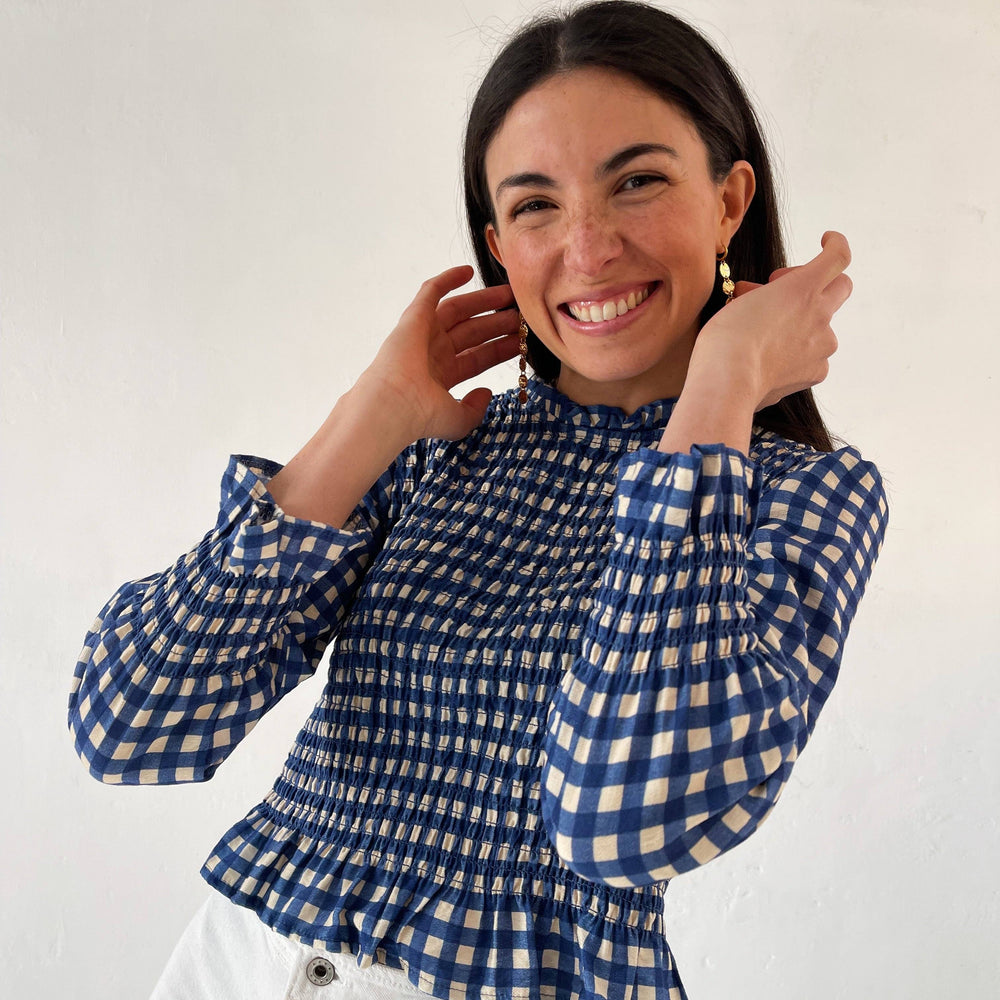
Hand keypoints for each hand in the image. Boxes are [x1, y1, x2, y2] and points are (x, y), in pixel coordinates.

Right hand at [359, 265, 520, 441]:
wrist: (394, 406)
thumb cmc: (421, 417)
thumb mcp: (458, 420)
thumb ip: (475, 410)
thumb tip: (486, 393)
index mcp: (442, 376)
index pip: (478, 357)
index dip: (501, 348)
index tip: (523, 340)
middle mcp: (433, 353)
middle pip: (472, 332)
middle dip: (497, 323)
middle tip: (522, 314)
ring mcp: (422, 334)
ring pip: (458, 311)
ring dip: (483, 301)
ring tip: (509, 293)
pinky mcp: (413, 318)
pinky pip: (430, 291)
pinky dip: (447, 279)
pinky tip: (468, 271)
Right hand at [695, 231, 852, 410]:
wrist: (728, 382)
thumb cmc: (725, 338)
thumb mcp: (740, 301)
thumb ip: (762, 297)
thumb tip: (757, 298)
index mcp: (802, 288)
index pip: (837, 256)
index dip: (835, 244)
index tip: (827, 241)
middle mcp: (820, 314)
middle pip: (841, 286)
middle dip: (817, 285)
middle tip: (783, 294)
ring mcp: (822, 345)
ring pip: (820, 326)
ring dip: (798, 325)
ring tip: (764, 336)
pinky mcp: (816, 372)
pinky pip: (813, 357)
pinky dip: (796, 355)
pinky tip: (770, 361)